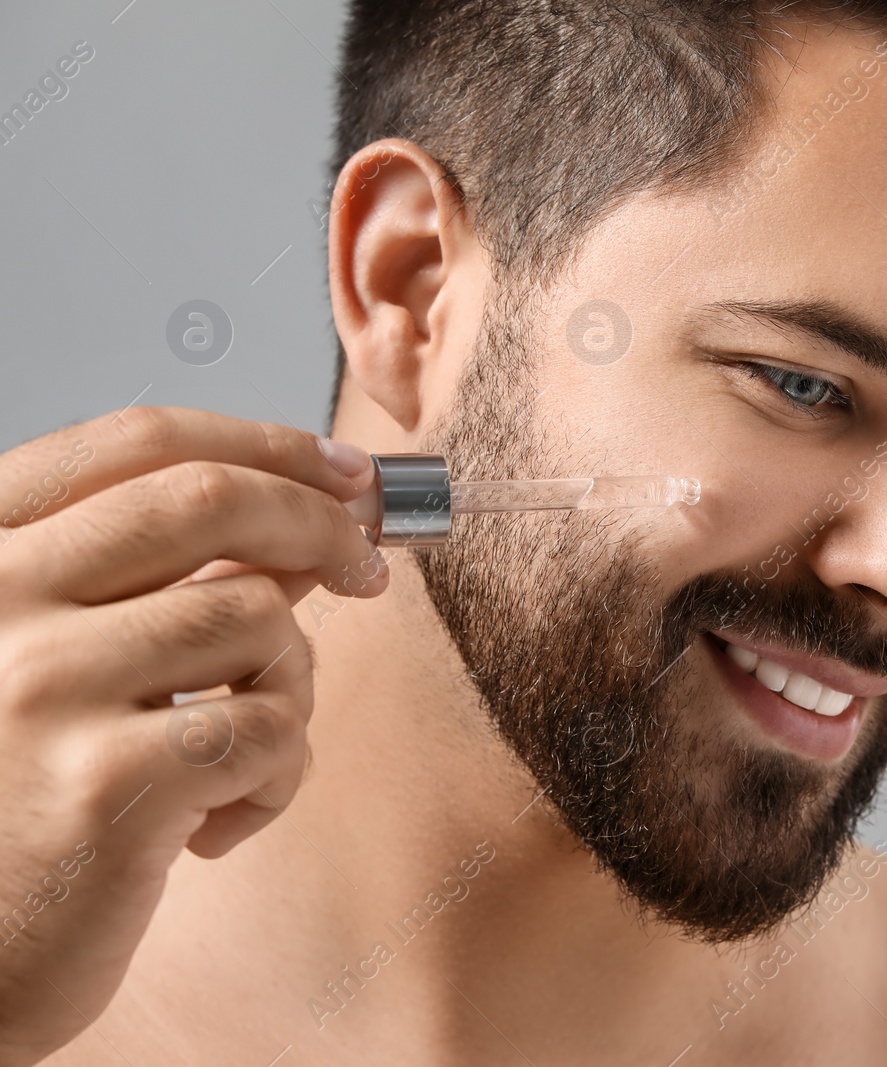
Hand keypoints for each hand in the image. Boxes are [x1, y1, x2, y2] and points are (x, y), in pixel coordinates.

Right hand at [0, 407, 386, 1063]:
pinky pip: (269, 729)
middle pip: (210, 499)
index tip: (347, 474)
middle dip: (321, 522)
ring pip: (256, 618)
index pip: (140, 440)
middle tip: (365, 570)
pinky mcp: (102, 786)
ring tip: (242, 750)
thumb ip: (157, 581)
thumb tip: (311, 522)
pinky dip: (279, 775)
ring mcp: (39, 689)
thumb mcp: (64, 658)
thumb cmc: (25, 797)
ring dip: (291, 682)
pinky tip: (216, 826)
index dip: (269, 443)